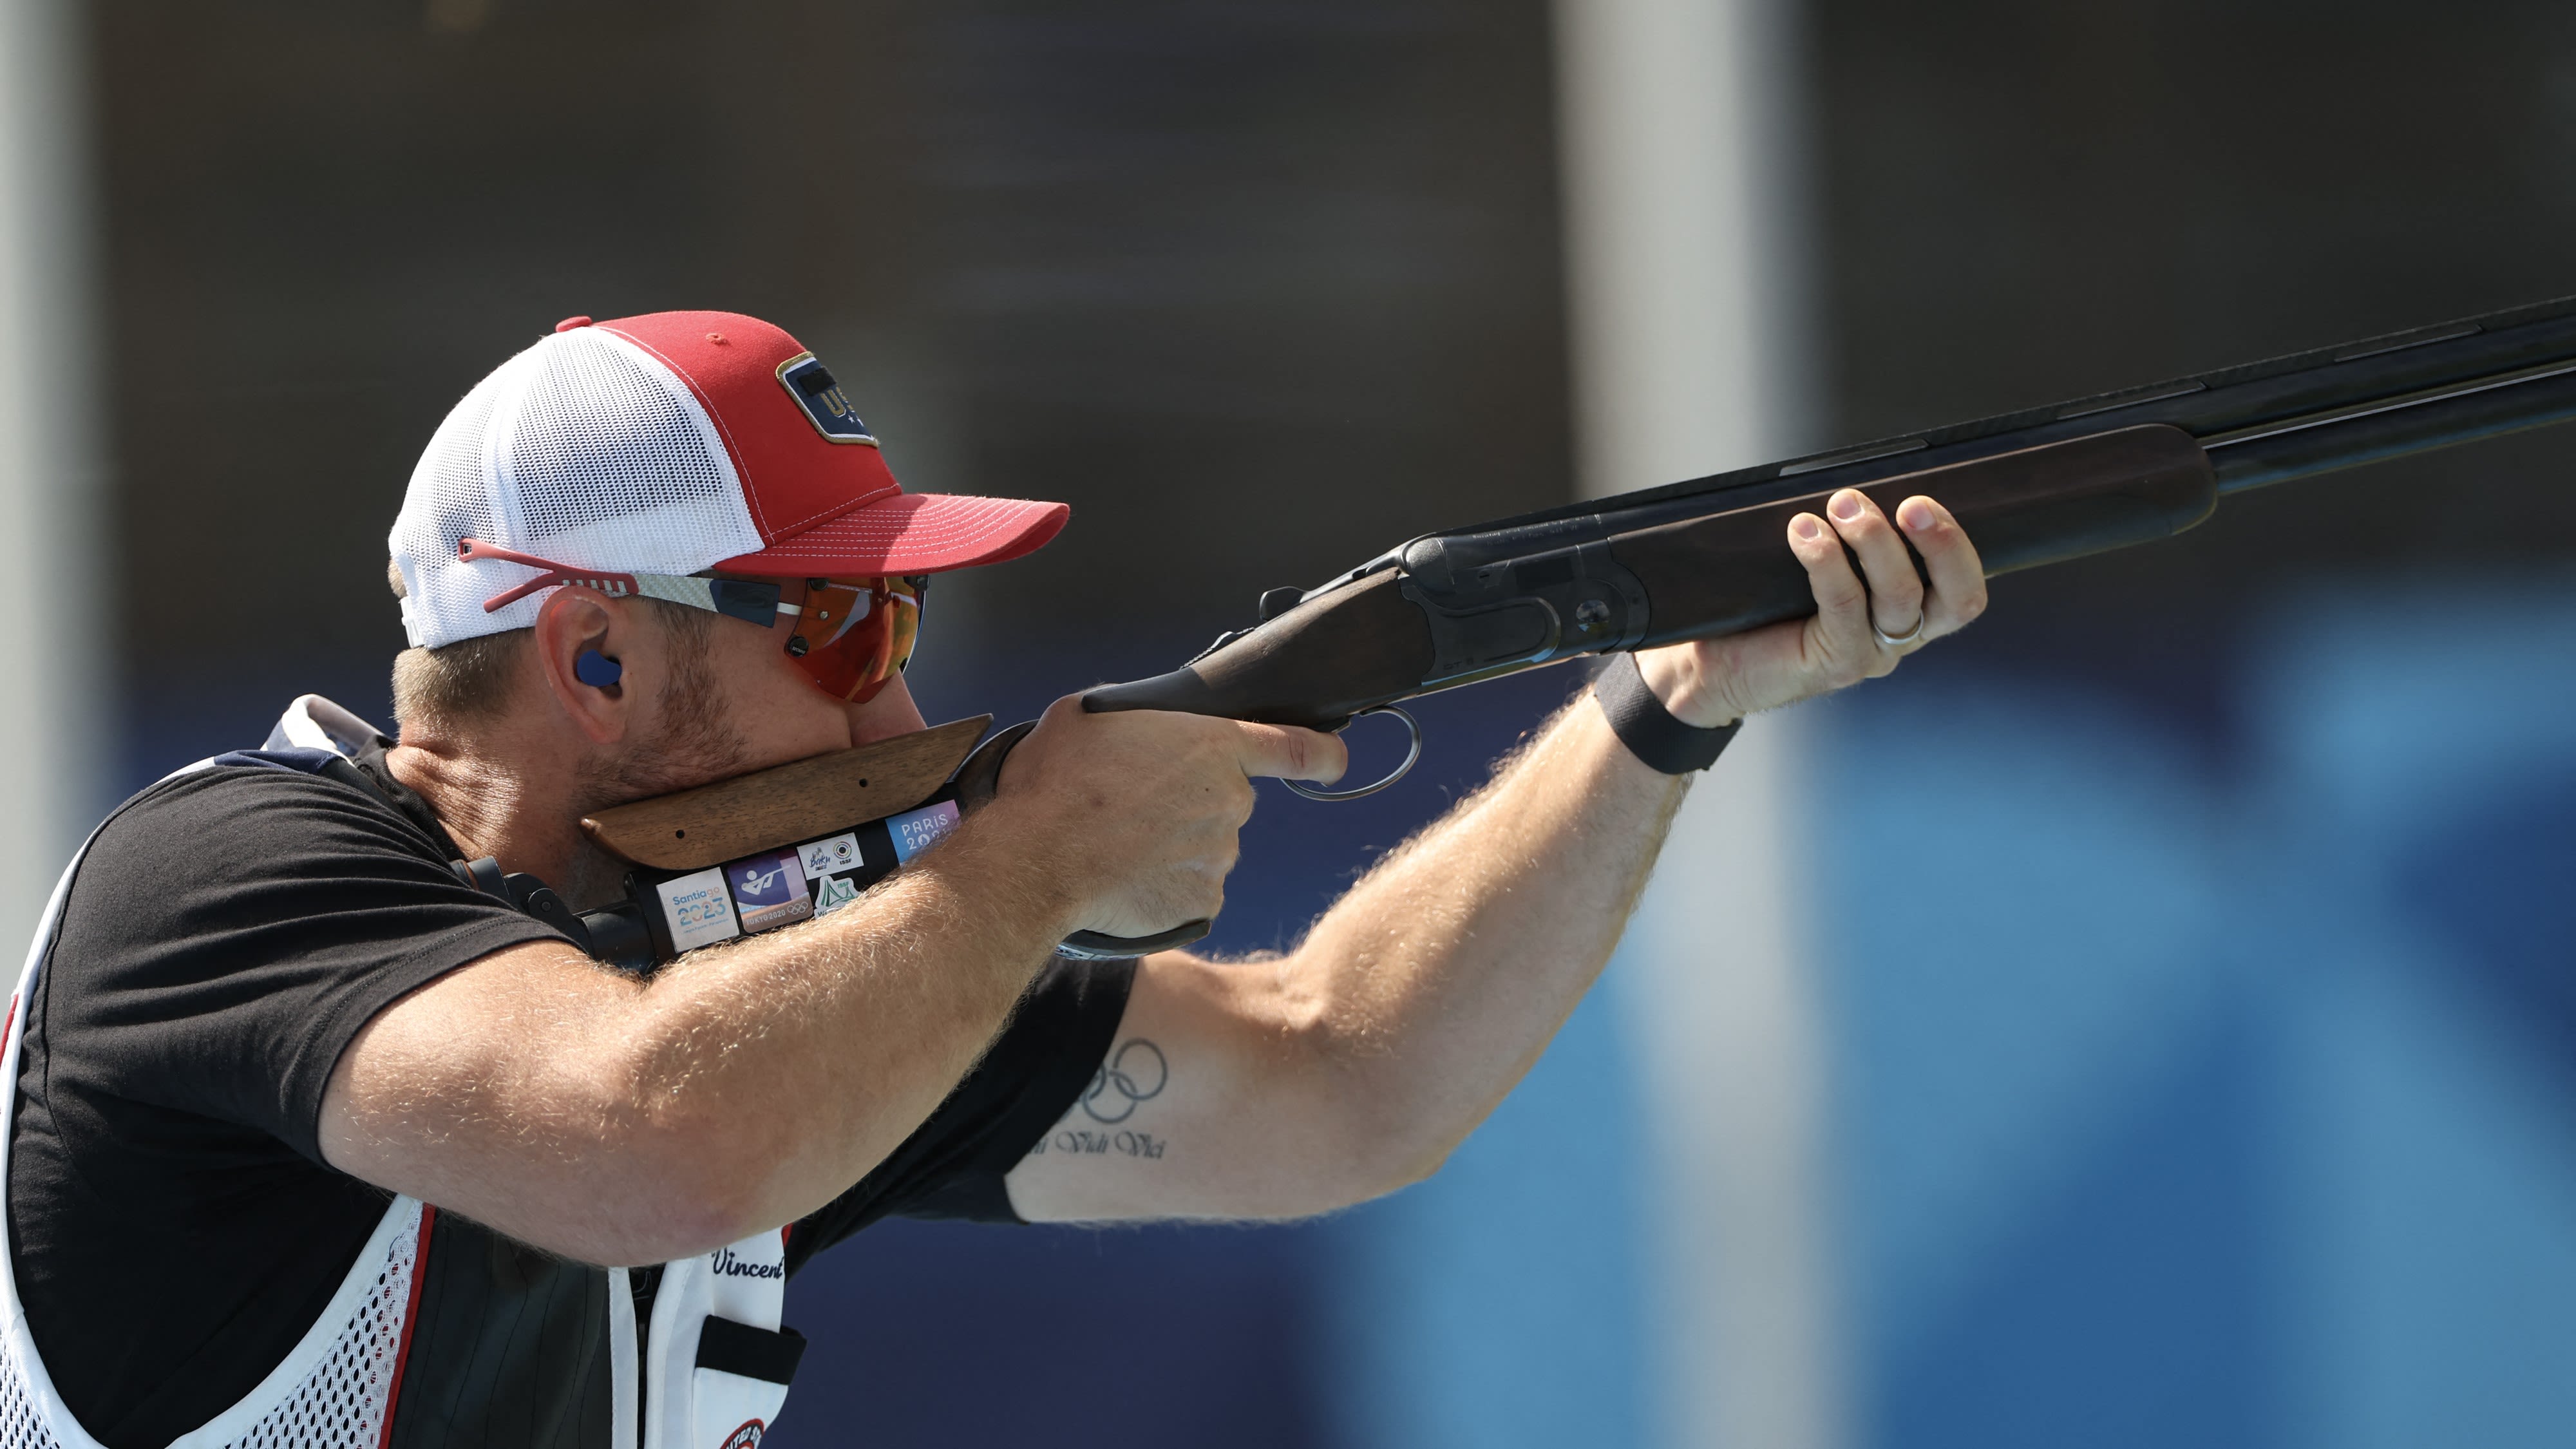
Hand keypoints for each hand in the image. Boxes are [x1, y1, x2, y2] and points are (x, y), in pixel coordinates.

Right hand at [988, 696, 1347, 937]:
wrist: (1034, 861)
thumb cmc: (1055, 783)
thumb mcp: (1088, 716)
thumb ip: (1138, 717)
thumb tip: (1141, 726)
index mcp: (1215, 747)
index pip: (1301, 749)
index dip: (1323, 755)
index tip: (1332, 761)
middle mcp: (1232, 802)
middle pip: (1229, 800)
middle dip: (1191, 802)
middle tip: (1137, 806)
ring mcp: (1220, 857)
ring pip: (1208, 847)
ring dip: (1175, 845)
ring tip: (1120, 844)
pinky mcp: (1202, 903)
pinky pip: (1193, 891)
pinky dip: (1167, 887)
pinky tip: (1128, 878)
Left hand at [1636, 489, 1987, 726]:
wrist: (1705, 659)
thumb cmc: (1762, 600)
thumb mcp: (1816, 556)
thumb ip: (1845, 530)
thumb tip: (1853, 481)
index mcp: (1910, 607)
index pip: (1965, 586)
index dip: (1959, 545)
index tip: (1925, 498)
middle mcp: (1899, 635)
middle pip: (1957, 599)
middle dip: (1942, 543)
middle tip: (1909, 502)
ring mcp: (1869, 653)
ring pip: (1899, 597)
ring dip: (1875, 542)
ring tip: (1841, 505)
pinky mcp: (1832, 664)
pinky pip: (1845, 608)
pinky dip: (1827, 562)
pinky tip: (1803, 532)